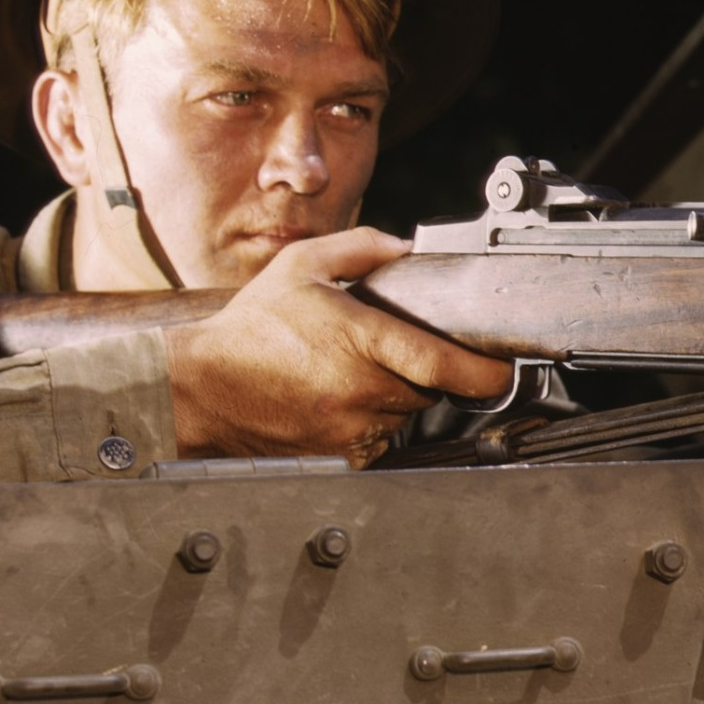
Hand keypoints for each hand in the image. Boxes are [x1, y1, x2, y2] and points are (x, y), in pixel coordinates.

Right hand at [164, 228, 511, 465]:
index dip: (483, 369)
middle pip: (432, 386)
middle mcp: (360, 390)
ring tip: (354, 373)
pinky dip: (376, 421)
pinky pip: (382, 439)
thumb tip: (404, 247)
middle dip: (428, 369)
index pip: (442, 362)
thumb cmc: (250, 329)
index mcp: (359, 340)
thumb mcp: (300, 266)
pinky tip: (341, 399)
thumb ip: (359, 248)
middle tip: (394, 351)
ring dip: (398, 394)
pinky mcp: (342, 456)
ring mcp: (352, 429)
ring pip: (408, 413)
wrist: (201, 390)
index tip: (502, 368)